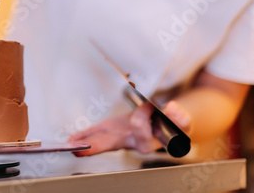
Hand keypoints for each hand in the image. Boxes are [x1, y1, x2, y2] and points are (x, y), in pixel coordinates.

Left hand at [68, 101, 191, 156]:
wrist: (166, 123)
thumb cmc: (172, 124)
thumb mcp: (181, 121)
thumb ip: (180, 117)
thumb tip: (173, 109)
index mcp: (152, 140)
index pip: (144, 136)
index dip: (142, 122)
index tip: (146, 106)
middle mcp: (134, 141)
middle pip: (115, 145)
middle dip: (99, 146)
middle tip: (84, 147)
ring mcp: (122, 137)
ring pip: (103, 141)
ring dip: (87, 142)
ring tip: (72, 144)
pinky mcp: (114, 130)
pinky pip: (98, 134)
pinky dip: (86, 136)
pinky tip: (73, 140)